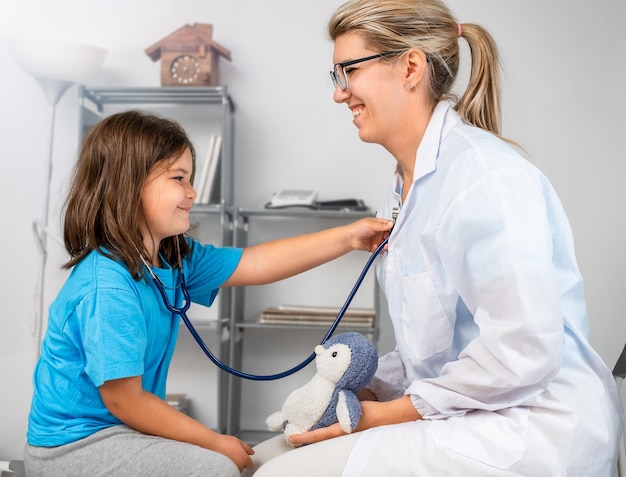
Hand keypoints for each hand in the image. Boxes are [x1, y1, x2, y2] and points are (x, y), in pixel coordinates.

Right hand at [212, 433, 253, 471]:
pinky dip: (229, 465)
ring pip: (236, 468)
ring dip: (235, 464)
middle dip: (241, 461)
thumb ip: (247, 448)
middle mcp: (239, 465)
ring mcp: (232, 468)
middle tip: (235, 454)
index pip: (250, 464)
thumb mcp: (239, 441)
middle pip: (243, 467)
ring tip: (229, 456)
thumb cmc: (224, 442)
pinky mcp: (225, 469)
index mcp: (244, 458)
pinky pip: (230, 469)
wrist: (212, 445)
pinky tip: (226, 459)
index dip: (247, 460)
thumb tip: (251, 452)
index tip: (245, 457)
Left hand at [288, 397, 420, 446]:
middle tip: (292, 437)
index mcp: (341, 429)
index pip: (318, 436)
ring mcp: (345, 435)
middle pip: (319, 440)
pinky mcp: (349, 432)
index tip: (292, 438)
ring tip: (302, 433)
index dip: (304, 437)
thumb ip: (341, 399)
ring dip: (314, 436)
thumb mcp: (354, 404)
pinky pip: (332, 434)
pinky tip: (319, 427)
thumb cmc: (373, 411)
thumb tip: (332, 392)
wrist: (389, 417)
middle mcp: (341, 435)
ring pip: (325, 438)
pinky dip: (323, 433)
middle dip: (306, 438)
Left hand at [349, 218, 392, 251]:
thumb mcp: (370, 224)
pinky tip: (376, 248)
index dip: (392, 229)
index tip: (393, 232)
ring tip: (382, 245)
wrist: (350, 239)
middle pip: (389, 235)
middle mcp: (378, 231)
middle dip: (389, 239)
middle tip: (387, 240)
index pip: (389, 225)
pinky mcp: (374, 246)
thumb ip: (382, 225)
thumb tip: (391, 224)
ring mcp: (376, 239)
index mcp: (378, 224)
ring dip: (384, 245)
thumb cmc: (357, 229)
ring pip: (385, 243)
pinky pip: (380, 249)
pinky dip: (380, 249)